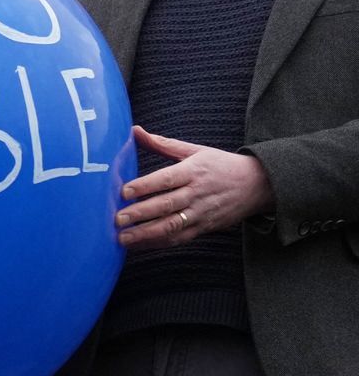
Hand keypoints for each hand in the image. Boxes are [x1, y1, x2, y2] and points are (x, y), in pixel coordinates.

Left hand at [116, 126, 274, 249]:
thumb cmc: (221, 165)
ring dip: (145, 234)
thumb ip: (163, 143)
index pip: (166, 179)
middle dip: (140, 213)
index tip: (123, 192)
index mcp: (193, 171)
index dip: (145, 186)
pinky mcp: (204, 228)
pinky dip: (158, 243)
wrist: (258, 186)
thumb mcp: (195, 150)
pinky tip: (139, 245)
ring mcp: (200, 213)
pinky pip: (179, 239)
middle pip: (166, 205)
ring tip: (123, 238)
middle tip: (117, 219)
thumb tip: (135, 130)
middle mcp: (196, 194)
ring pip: (171, 226)